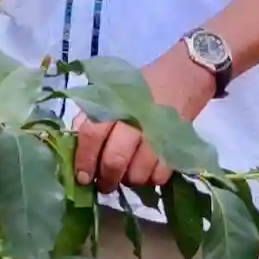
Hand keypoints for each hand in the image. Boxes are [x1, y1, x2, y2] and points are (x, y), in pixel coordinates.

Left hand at [72, 41, 215, 193]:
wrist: (185, 73)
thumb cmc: (142, 85)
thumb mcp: (112, 92)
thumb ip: (92, 114)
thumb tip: (73, 143)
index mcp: (114, 104)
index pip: (91, 134)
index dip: (84, 159)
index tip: (82, 177)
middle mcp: (134, 119)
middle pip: (114, 160)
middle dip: (106, 179)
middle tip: (104, 185)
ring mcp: (157, 134)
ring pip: (137, 173)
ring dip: (129, 180)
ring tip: (127, 175)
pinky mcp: (178, 144)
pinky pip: (160, 175)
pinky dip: (151, 178)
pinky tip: (148, 169)